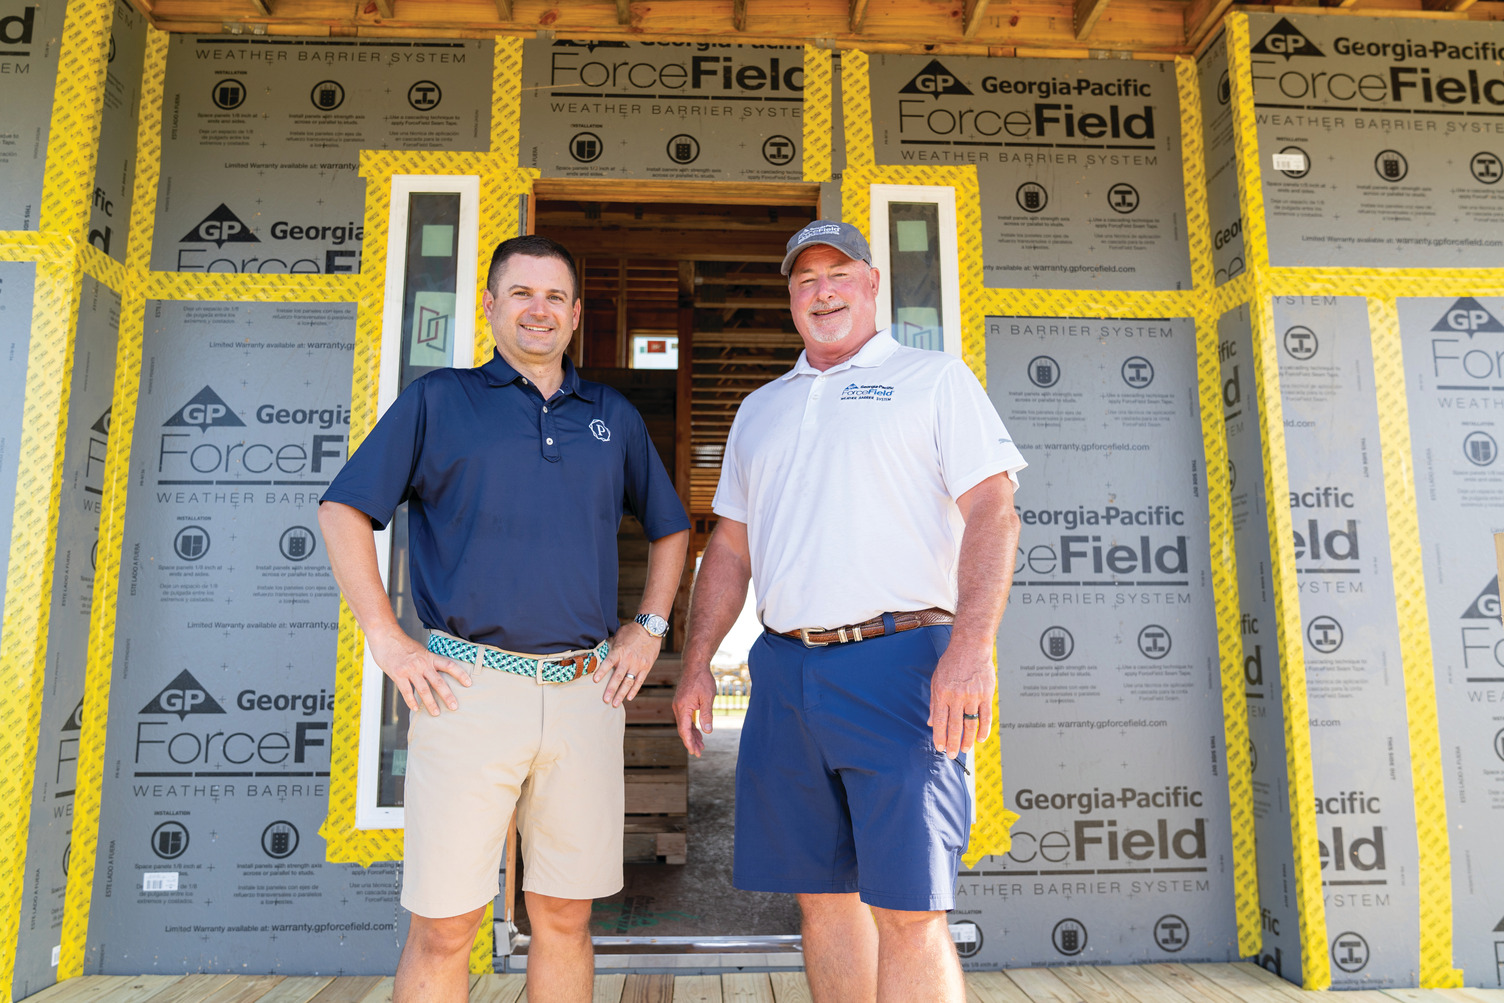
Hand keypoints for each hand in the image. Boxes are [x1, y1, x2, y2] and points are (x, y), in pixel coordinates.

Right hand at [370, 632, 471, 716]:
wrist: (385, 636)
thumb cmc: (401, 644)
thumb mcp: (419, 650)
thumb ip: (426, 661)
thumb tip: (434, 672)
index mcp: (429, 657)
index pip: (449, 665)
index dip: (460, 674)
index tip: (469, 683)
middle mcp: (422, 664)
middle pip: (438, 682)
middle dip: (447, 695)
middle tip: (454, 707)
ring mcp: (410, 670)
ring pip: (423, 689)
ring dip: (430, 703)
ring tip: (436, 713)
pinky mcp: (398, 674)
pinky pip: (406, 691)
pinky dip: (411, 701)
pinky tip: (415, 708)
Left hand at [595, 621, 661, 706]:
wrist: (650, 628)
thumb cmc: (631, 632)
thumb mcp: (618, 635)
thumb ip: (609, 646)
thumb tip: (598, 652)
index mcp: (619, 651)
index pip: (608, 663)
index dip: (602, 672)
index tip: (595, 681)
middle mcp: (628, 659)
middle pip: (618, 677)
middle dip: (611, 690)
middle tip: (605, 700)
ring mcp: (638, 664)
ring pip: (628, 682)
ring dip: (621, 694)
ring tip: (615, 704)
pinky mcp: (646, 667)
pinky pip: (639, 681)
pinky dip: (634, 690)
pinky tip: (629, 698)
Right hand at [671, 664, 716, 756]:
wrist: (695, 665)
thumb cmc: (702, 679)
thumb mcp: (707, 697)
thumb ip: (706, 714)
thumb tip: (707, 731)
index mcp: (682, 708)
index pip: (684, 730)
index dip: (689, 742)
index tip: (694, 752)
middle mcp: (678, 708)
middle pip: (683, 730)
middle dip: (691, 742)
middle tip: (699, 753)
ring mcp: (679, 705)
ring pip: (685, 725)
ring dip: (692, 735)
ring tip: (701, 746)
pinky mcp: (683, 703)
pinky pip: (686, 719)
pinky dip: (692, 727)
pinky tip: (699, 732)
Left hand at [928, 642, 994, 758]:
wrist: (970, 647)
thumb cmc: (951, 663)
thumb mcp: (936, 680)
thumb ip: (934, 703)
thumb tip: (931, 722)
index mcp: (942, 693)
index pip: (940, 721)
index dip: (939, 737)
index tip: (939, 748)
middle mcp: (957, 696)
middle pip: (955, 726)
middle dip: (952, 743)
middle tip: (951, 755)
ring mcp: (973, 696)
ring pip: (970, 724)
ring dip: (967, 740)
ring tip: (964, 750)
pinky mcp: (986, 695)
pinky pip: (986, 717)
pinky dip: (984, 730)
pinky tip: (980, 739)